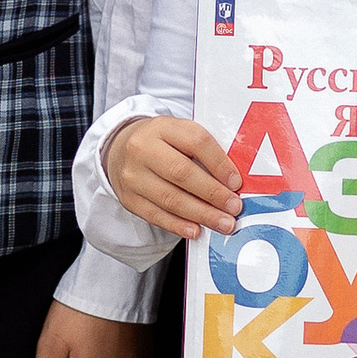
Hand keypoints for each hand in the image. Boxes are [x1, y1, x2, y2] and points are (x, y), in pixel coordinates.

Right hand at [105, 115, 241, 243]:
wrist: (120, 150)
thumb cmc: (161, 143)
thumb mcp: (179, 134)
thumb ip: (203, 151)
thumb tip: (232, 182)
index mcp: (162, 127)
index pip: (196, 141)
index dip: (219, 163)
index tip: (236, 183)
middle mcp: (143, 149)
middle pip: (182, 173)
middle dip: (213, 193)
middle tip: (234, 207)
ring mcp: (133, 175)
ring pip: (170, 198)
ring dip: (202, 214)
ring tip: (223, 223)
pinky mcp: (129, 199)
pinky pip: (156, 215)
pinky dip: (179, 225)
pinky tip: (196, 230)